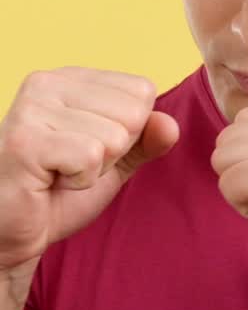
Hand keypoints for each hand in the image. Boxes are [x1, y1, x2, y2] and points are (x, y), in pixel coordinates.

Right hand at [0, 67, 178, 292]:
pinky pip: (90, 156)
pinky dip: (79, 181)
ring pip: (113, 137)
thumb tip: (170, 125)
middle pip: (133, 112)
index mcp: (70, 78)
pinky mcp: (26, 140)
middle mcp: (47, 82)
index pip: (142, 90)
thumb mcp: (113, 162)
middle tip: (72, 165)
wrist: (12, 231)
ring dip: (94, 170)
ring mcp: (33, 108)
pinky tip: (52, 181)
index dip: (128, 133)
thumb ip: (145, 140)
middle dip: (113, 153)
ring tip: (59, 173)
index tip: (88, 150)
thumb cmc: (57, 193)